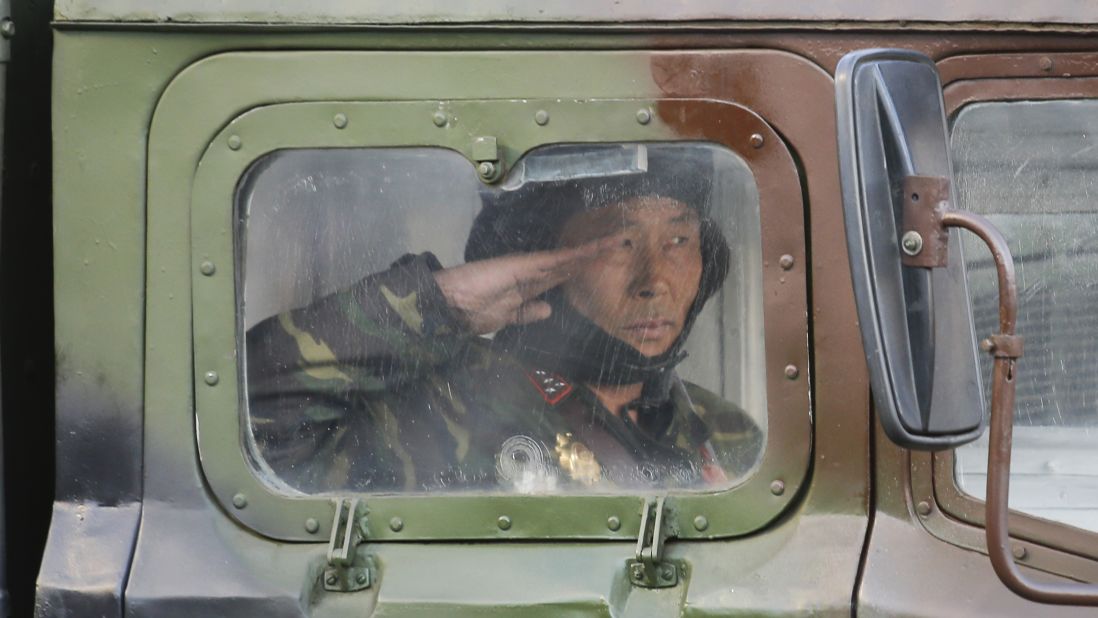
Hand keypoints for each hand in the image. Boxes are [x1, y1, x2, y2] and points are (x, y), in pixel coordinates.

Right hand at [434, 236, 617, 334]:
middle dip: (595, 255)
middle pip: (572, 262)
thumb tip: (548, 309)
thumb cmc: (471, 312)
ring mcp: (532, 266)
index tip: (603, 265)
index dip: (582, 270)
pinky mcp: (528, 264)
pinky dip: (580, 254)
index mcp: (530, 286)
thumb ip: (528, 312)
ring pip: (570, 257)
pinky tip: (599, 248)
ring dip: (594, 250)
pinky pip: (560, 259)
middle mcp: (535, 272)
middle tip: (620, 243)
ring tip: (618, 240)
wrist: (450, 304)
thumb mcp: (507, 317)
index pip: (563, 276)